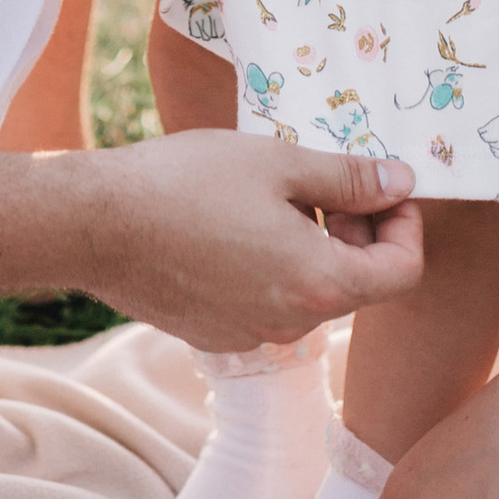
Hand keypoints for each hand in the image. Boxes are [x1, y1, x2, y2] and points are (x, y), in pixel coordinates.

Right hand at [69, 129, 424, 355]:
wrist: (93, 224)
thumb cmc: (186, 184)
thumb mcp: (279, 163)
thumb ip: (350, 178)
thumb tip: (401, 182)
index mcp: (318, 285)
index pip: (402, 272)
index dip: (404, 224)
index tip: (382, 187)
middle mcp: (290, 324)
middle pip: (357, 284)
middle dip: (358, 231)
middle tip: (325, 180)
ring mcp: (250, 335)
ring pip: (309, 292)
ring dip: (313, 247)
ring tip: (272, 194)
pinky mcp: (215, 334)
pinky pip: (266, 302)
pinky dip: (271, 267)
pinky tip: (233, 224)